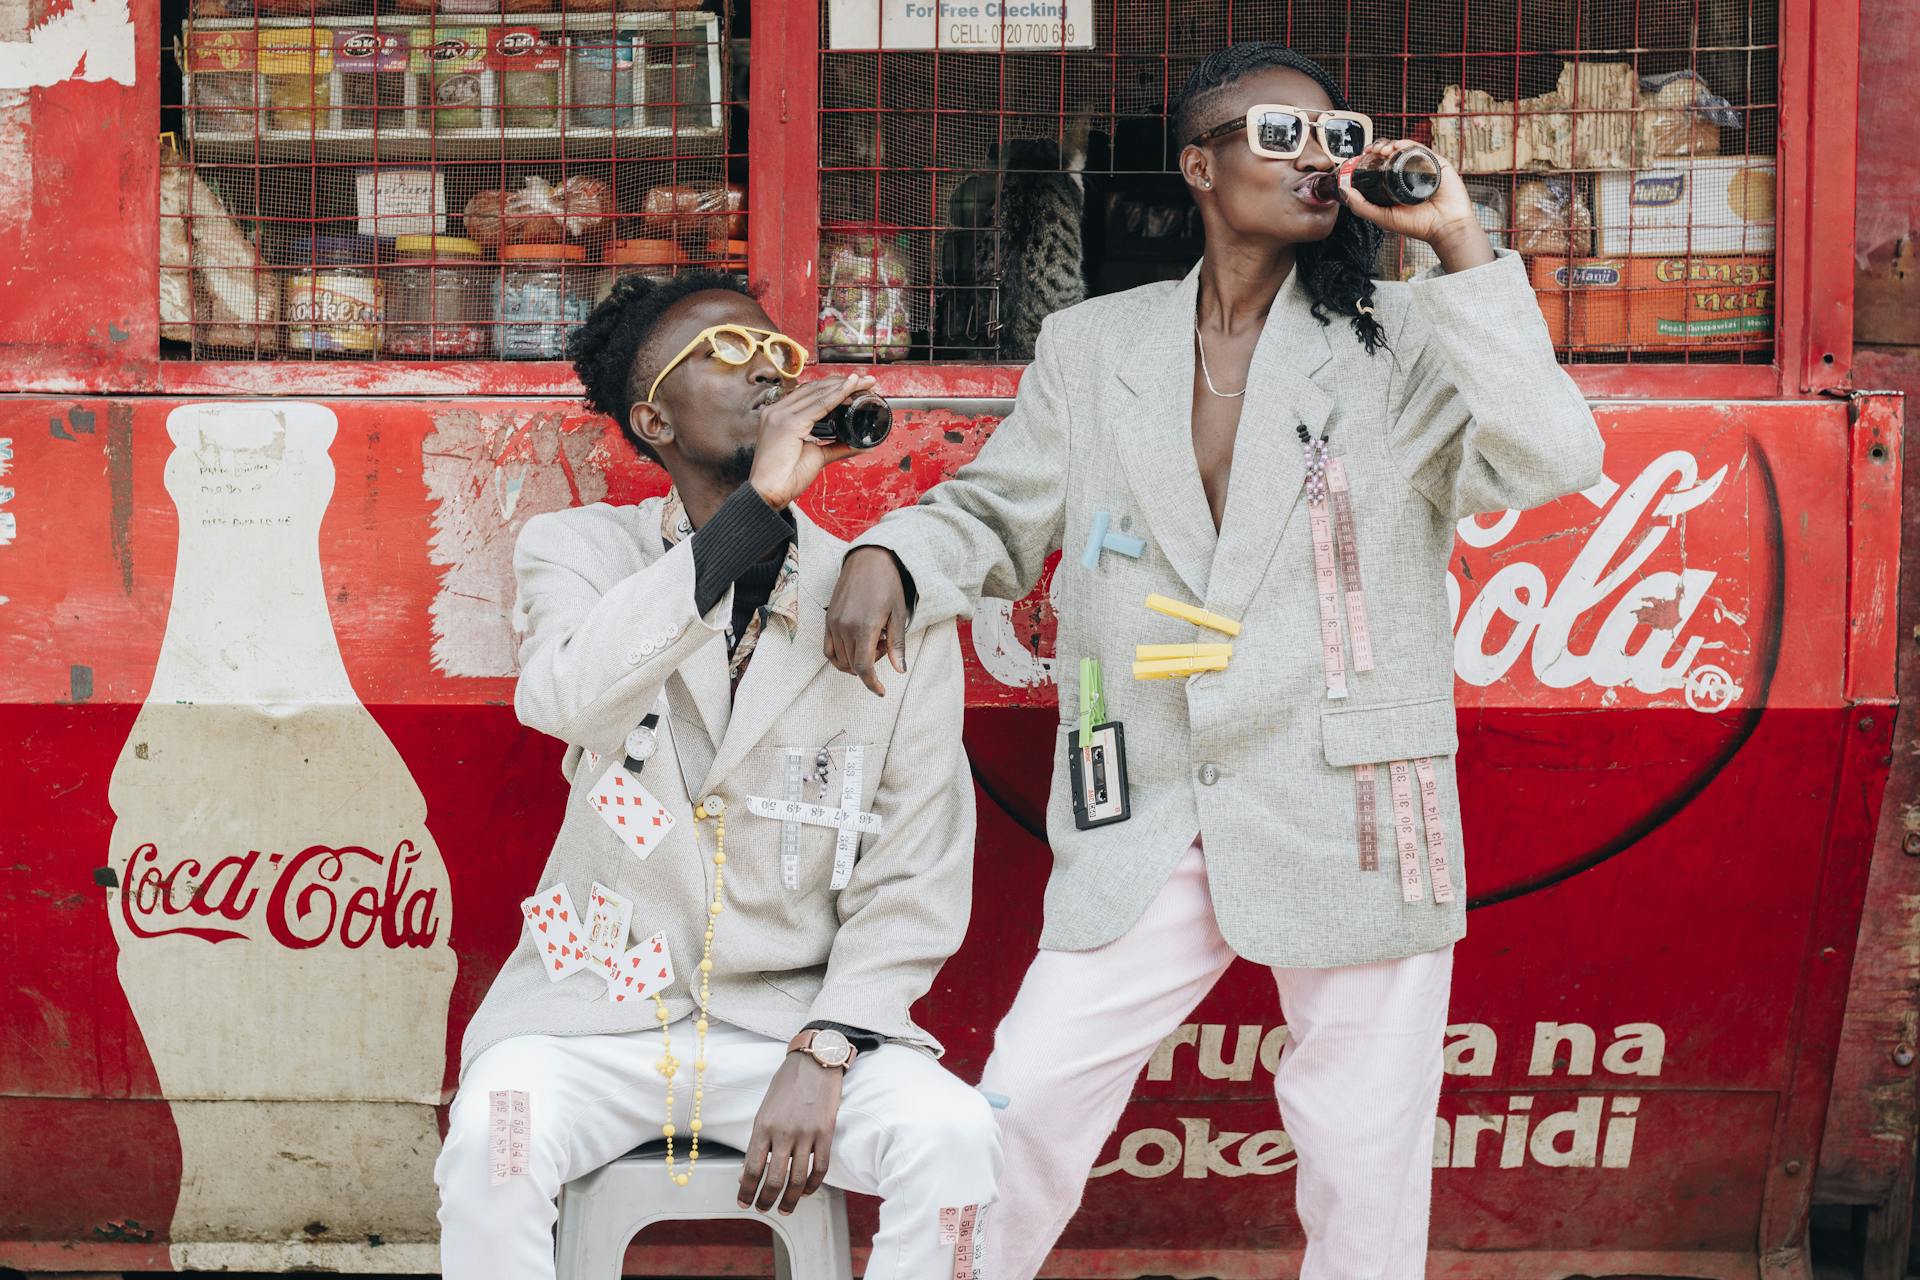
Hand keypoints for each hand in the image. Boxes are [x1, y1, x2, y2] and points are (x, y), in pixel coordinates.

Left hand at [738, 1053, 844, 1214]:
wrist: (815, 1062)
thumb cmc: (787, 1084)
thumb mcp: (765, 1109)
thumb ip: (759, 1138)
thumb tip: (750, 1169)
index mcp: (763, 1125)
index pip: (751, 1168)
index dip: (746, 1190)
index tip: (744, 1202)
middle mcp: (784, 1132)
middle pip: (774, 1179)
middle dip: (767, 1200)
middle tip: (764, 1209)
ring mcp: (807, 1133)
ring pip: (797, 1179)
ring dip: (790, 1200)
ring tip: (785, 1208)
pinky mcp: (826, 1132)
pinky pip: (820, 1168)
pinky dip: (812, 1185)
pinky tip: (806, 1191)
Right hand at [749, 373, 877, 509]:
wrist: (767, 493)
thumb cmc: (785, 478)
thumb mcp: (816, 455)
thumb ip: (837, 447)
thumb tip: (860, 445)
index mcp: (779, 416)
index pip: (809, 393)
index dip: (833, 386)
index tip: (854, 384)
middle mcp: (777, 411)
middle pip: (814, 388)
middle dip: (843, 382)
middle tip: (866, 380)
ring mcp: (781, 415)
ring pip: (818, 393)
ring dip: (844, 386)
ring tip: (864, 382)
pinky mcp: (788, 423)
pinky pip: (819, 405)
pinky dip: (838, 396)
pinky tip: (851, 390)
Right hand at [825, 546, 908, 696]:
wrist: (868, 559)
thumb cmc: (887, 584)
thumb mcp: (898, 614)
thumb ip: (897, 645)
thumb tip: (900, 671)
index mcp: (864, 626)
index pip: (863, 667)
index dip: (872, 684)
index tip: (881, 692)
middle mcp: (844, 626)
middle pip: (852, 665)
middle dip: (870, 665)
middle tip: (884, 644)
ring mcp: (833, 623)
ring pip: (839, 660)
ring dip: (856, 660)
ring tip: (873, 639)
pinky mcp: (827, 619)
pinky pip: (828, 648)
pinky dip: (840, 656)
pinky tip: (856, 643)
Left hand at [1336, 139, 1494, 270]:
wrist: (1445, 226)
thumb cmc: (1417, 225)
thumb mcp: (1383, 217)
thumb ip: (1361, 206)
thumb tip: (1343, 191)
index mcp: (1397, 185)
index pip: (1382, 165)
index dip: (1371, 158)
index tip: (1362, 156)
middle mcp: (1410, 174)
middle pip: (1392, 154)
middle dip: (1379, 148)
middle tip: (1371, 151)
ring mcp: (1423, 167)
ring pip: (1404, 148)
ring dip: (1390, 144)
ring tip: (1382, 150)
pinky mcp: (1436, 163)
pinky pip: (1420, 148)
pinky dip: (1407, 143)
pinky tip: (1398, 146)